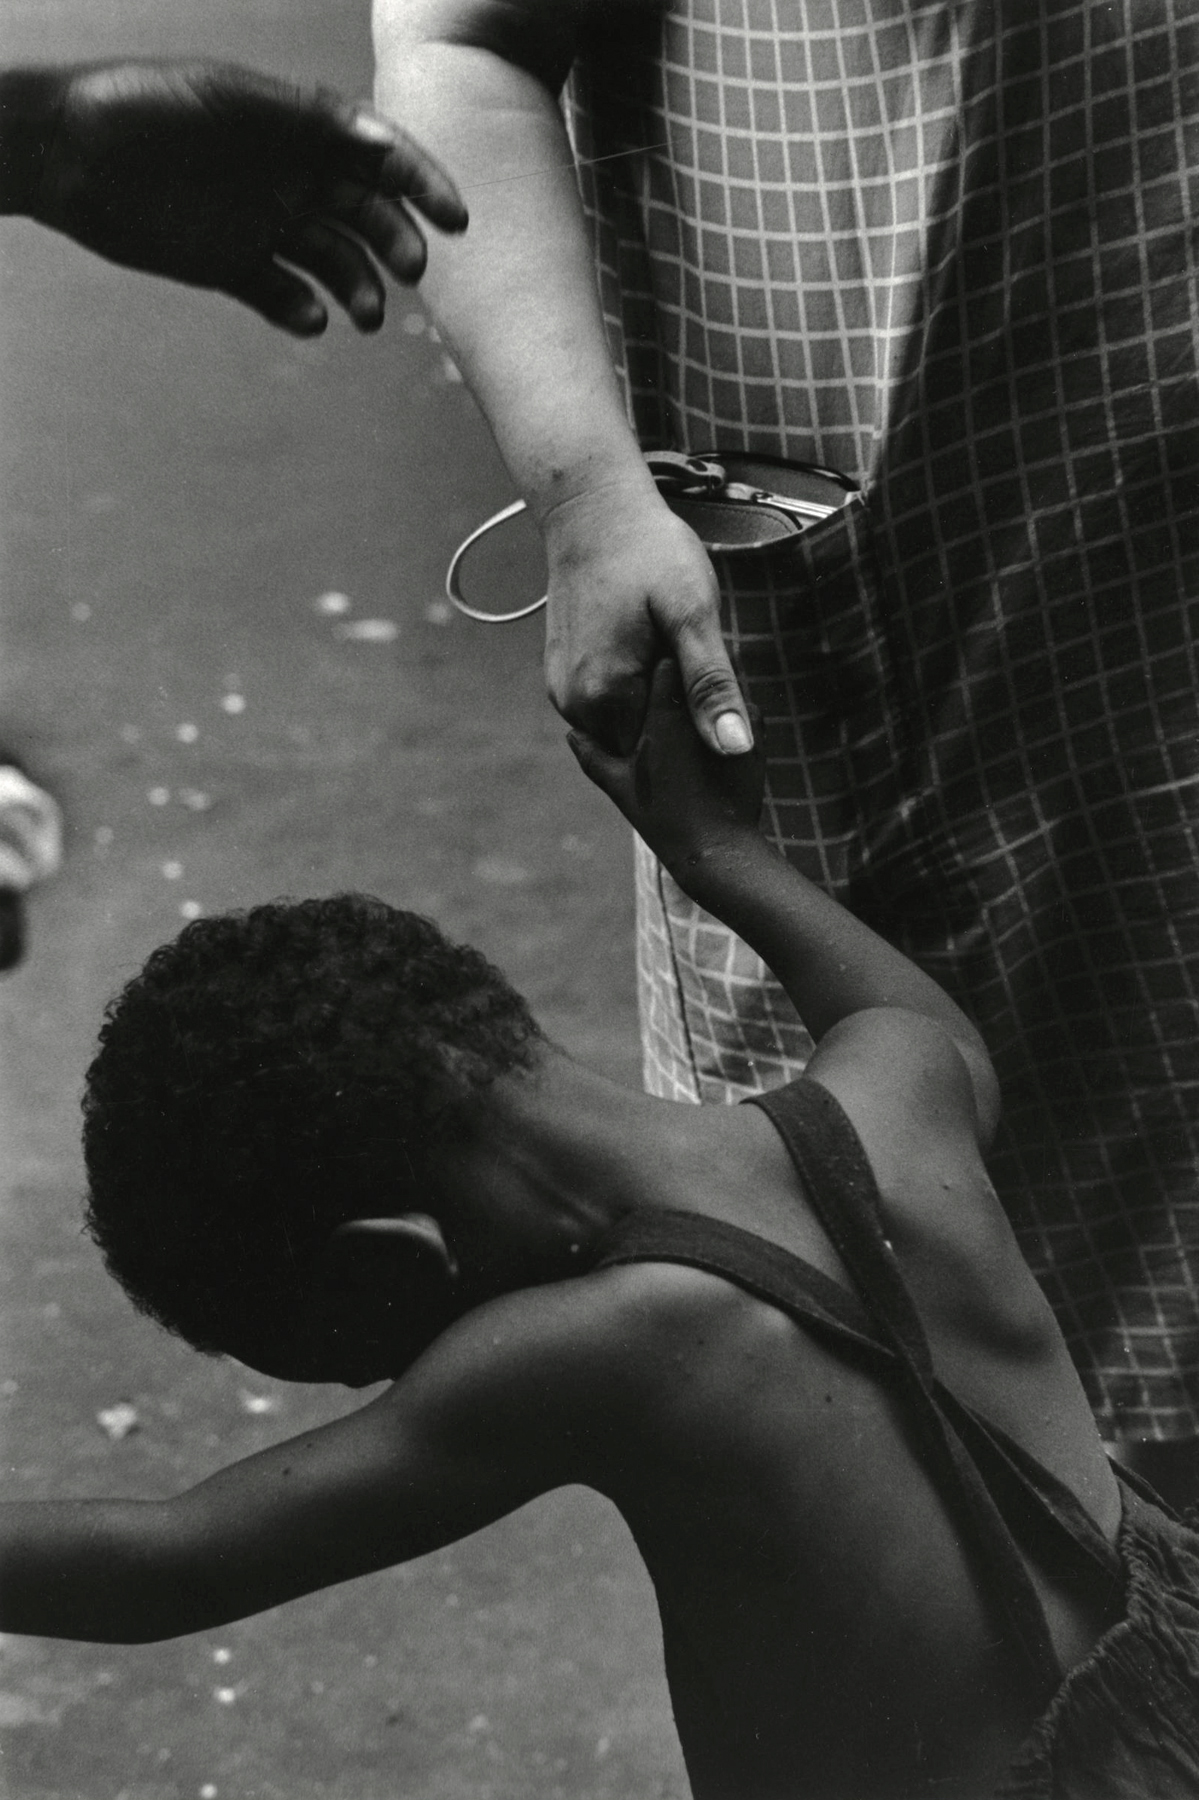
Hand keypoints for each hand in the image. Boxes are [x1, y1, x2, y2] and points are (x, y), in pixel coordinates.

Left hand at [29, 61, 466, 333]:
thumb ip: (304, 119)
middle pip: (368, 215)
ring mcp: (265, 223)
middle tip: (412, 271)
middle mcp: (290, 176)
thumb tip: (378, 140)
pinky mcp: (234, 267)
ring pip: (335, 263)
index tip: (455, 218)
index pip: (378, 156)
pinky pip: (285, 296)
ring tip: (365, 315)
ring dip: (361, 288)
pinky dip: (305, 312)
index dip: (422, 183)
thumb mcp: (229, 100)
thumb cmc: (146, 106)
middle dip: (398, 242)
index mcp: (297, 129)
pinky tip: (311, 318)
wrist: (69, 153)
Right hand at [543, 483, 753, 755]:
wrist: (593, 512)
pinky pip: (606, 706)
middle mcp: (577, 706)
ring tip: (663, 645)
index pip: (667, 751)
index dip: (696, 725)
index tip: (705, 673)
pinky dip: (630, 689)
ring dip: (652, 701)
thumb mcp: (693, 612)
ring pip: (626, 725)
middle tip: (687, 651)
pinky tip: (642, 647)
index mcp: (610, 697)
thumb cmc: (649, 552)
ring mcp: (564, 694)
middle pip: (644, 741)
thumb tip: (734, 748)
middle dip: (673, 715)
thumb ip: (710, 684)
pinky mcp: (560, 679)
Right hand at [567, 659, 763, 874]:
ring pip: (722, 686)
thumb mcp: (620, 786)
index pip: (664, 662)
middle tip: (676, 695)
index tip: (654, 673)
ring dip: (712, 695)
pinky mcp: (758, 733)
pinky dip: (732, 715)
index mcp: (664, 714)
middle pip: (695, 670)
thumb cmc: (662, 817)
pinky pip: (743, 708)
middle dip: (687, 675)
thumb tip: (572, 734)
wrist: (717, 847)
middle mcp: (701, 710)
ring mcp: (735, 719)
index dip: (659, 666)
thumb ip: (593, 755)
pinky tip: (719, 737)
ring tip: (699, 721)